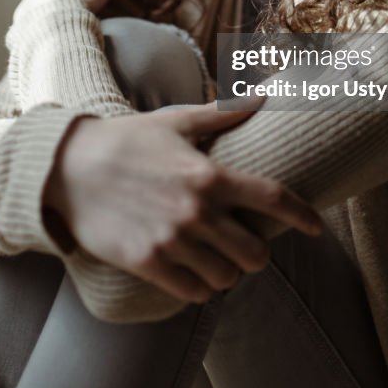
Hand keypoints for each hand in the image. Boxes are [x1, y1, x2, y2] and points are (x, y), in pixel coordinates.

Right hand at [44, 103, 322, 303]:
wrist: (69, 168)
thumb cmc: (128, 140)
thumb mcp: (176, 121)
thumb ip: (224, 114)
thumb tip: (264, 95)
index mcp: (209, 174)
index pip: (273, 198)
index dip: (303, 216)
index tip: (318, 228)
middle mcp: (196, 210)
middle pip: (256, 253)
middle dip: (257, 253)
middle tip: (246, 245)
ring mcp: (172, 240)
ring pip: (225, 279)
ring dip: (226, 272)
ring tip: (216, 259)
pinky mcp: (147, 262)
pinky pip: (192, 292)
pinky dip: (198, 287)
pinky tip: (192, 272)